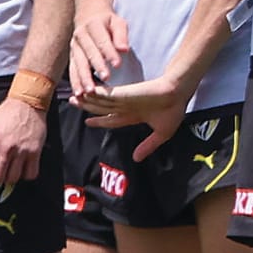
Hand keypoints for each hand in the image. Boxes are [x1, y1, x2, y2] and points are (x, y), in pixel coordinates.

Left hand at [0, 96, 46, 187]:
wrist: (26, 104)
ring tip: (10, 169)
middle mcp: (6, 147)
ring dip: (10, 177)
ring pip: (13, 178)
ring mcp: (22, 150)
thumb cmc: (4, 115)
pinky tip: (22, 167)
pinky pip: (30, 174)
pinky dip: (25, 175)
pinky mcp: (35, 152)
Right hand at [70, 7, 130, 93]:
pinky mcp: (72, 56)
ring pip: (78, 63)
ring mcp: (74, 46)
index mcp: (93, 25)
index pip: (102, 40)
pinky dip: (75, 82)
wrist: (88, 15)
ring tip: (89, 91)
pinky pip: (72, 69)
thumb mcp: (117, 22)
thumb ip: (121, 35)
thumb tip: (124, 49)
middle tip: (106, 78)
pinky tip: (78, 93)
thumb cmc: (108, 22)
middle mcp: (81, 35)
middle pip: (89, 52)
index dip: (109, 52)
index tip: (118, 65)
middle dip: (97, 66)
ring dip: (83, 78)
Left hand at [76, 72, 196, 159]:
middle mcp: (127, 105)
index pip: (112, 119)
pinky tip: (85, 93)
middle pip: (103, 107)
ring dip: (87, 99)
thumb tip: (136, 159)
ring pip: (101, 100)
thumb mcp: (161, 134)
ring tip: (74, 98)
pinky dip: (96, 94)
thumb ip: (148, 146)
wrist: (179, 94)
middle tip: (73, 103)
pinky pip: (107, 95)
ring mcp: (125, 99)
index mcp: (134, 114)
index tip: (88, 122)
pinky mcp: (125, 93)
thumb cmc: (173, 110)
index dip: (100, 121)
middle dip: (88, 106)